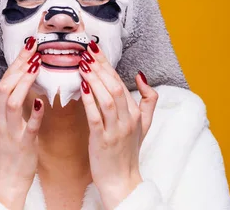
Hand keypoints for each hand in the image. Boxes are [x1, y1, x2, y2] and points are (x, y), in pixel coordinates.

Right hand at [0, 36, 43, 209]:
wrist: (3, 179)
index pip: (2, 80)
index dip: (15, 62)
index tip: (28, 46)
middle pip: (6, 85)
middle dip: (20, 64)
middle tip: (35, 47)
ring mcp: (10, 131)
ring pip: (13, 101)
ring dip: (24, 82)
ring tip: (37, 65)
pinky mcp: (24, 143)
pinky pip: (29, 127)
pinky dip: (35, 113)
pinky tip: (42, 100)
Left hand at [79, 40, 158, 209]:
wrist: (122, 181)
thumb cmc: (128, 151)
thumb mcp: (144, 124)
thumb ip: (147, 99)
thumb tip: (142, 75)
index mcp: (135, 112)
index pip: (120, 81)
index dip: (106, 64)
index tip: (94, 48)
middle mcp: (128, 119)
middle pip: (115, 86)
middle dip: (100, 66)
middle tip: (85, 50)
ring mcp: (116, 130)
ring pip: (108, 99)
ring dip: (94, 80)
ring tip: (82, 64)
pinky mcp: (103, 141)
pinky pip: (96, 117)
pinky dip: (89, 102)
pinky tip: (81, 88)